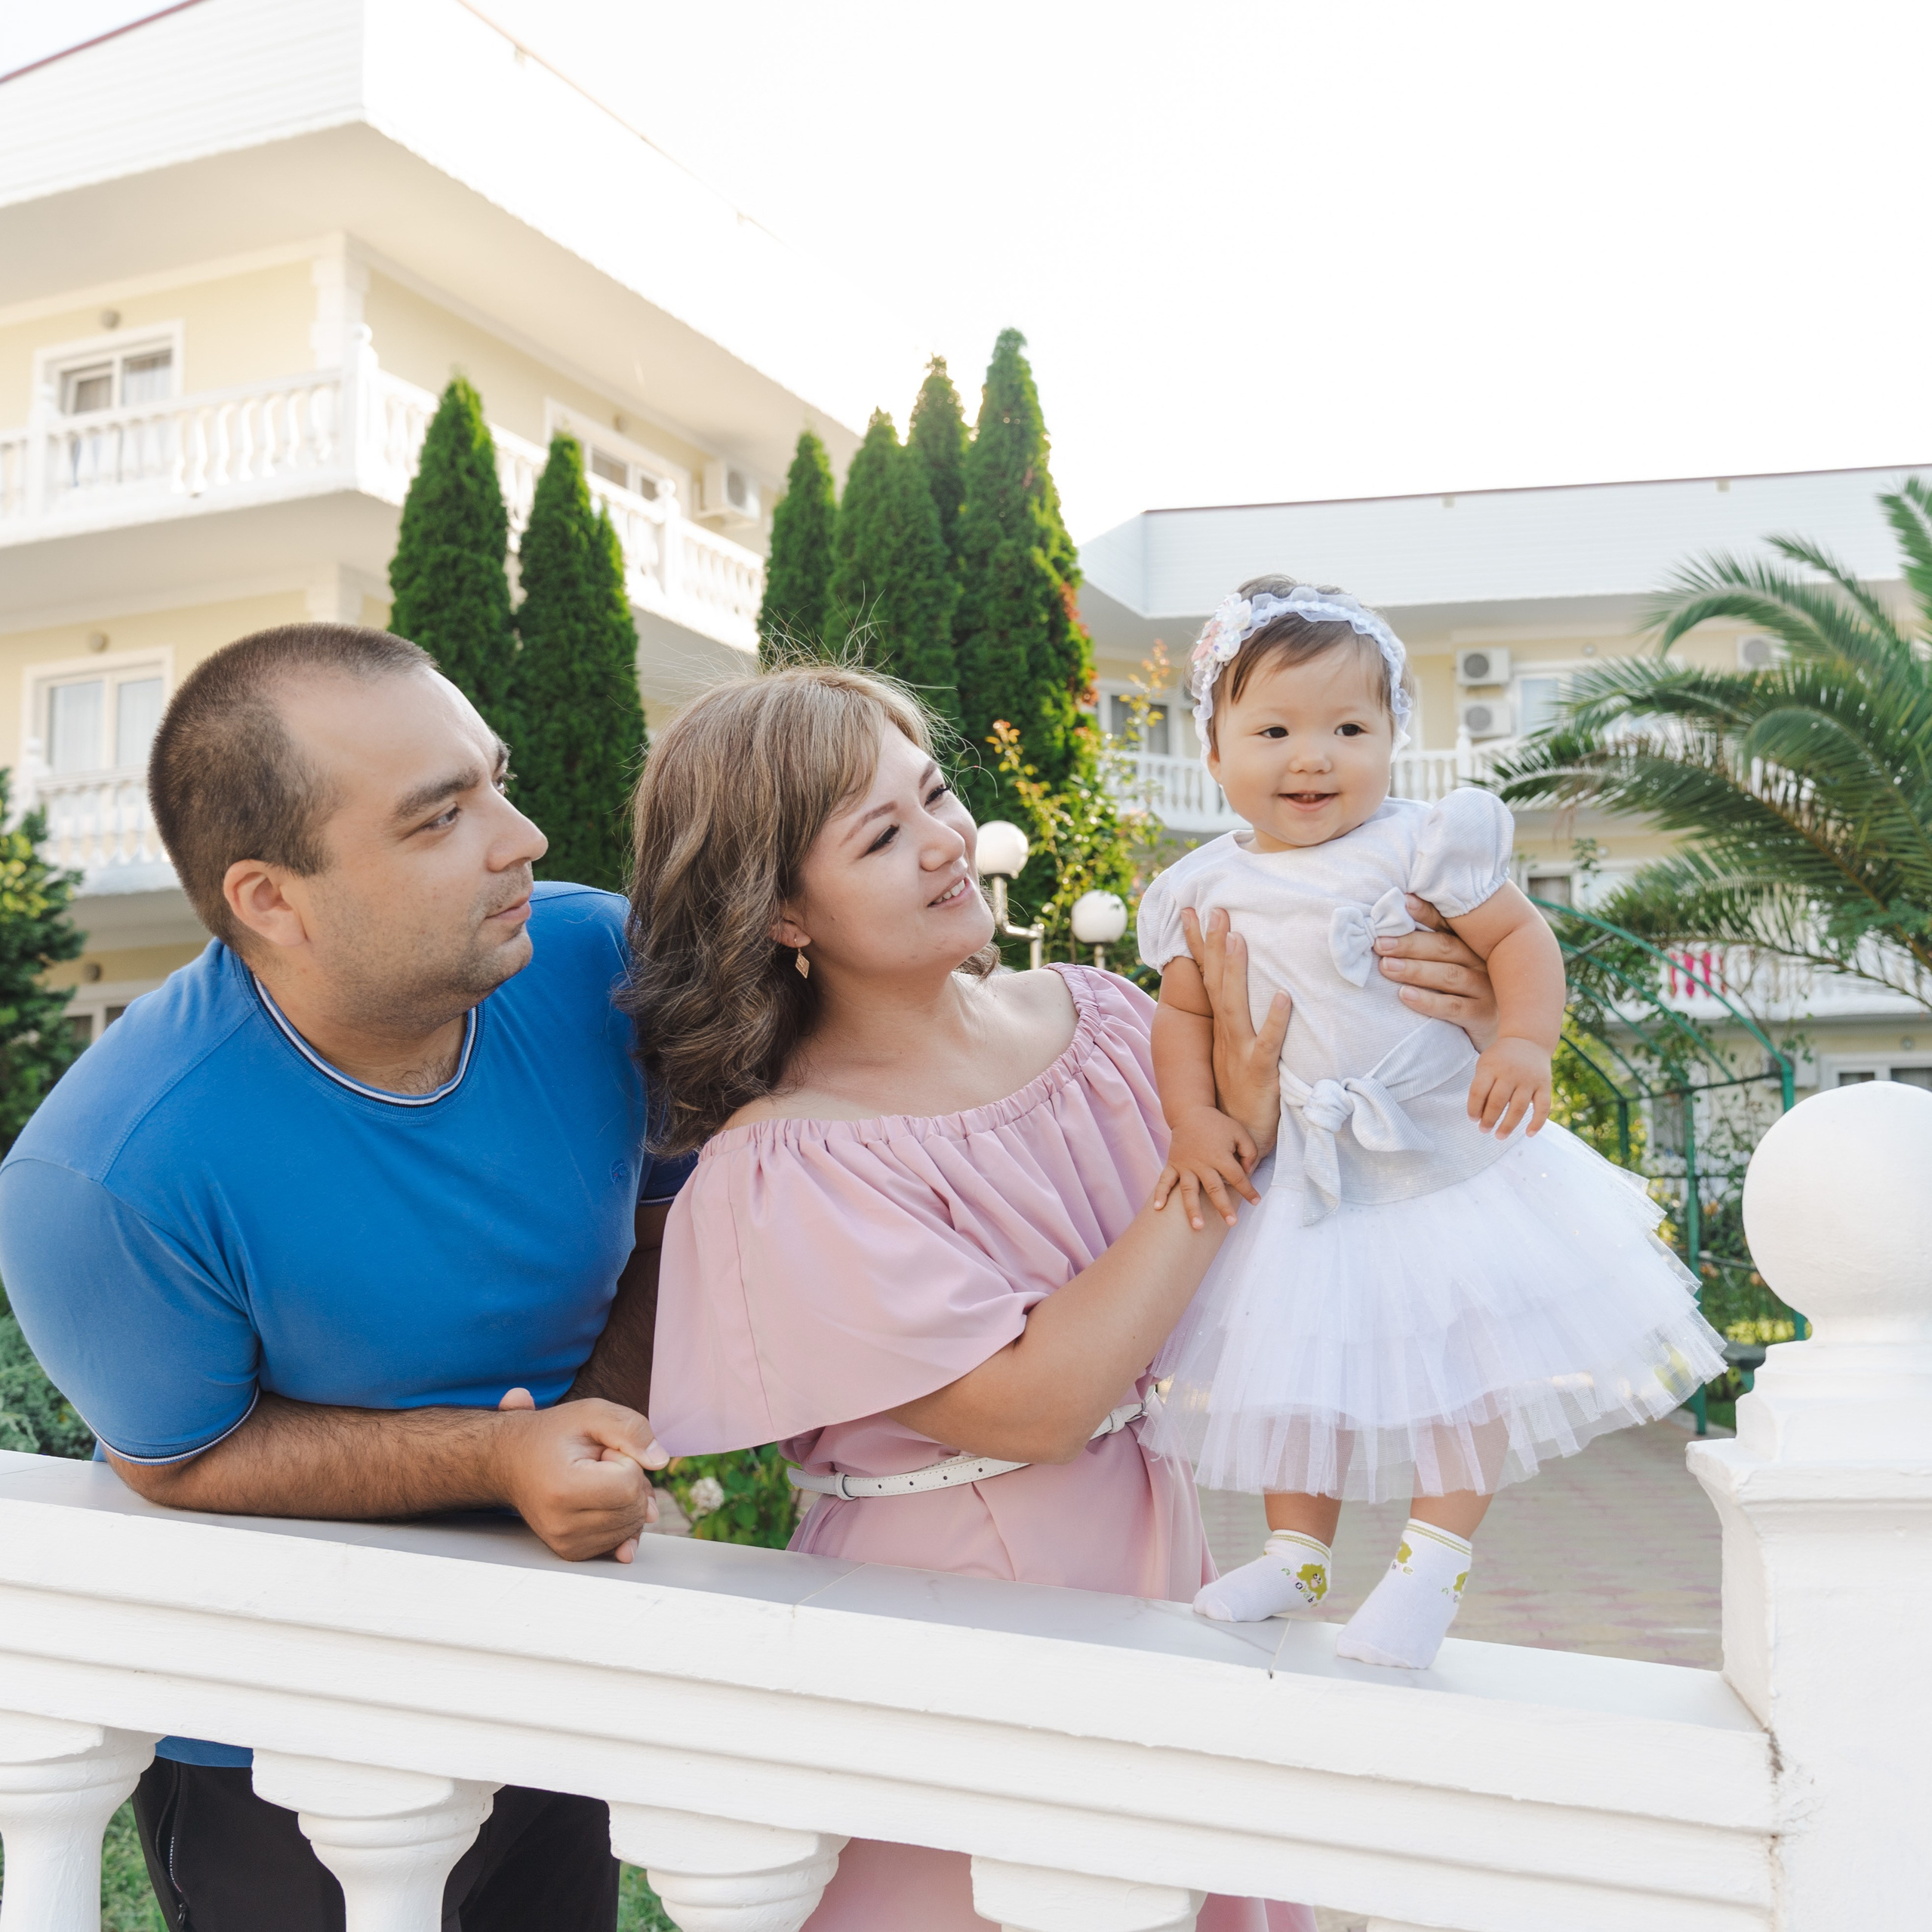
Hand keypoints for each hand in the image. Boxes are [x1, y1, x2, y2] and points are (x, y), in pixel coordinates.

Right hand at [492, 1389, 665, 1562]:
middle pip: (634, 1509)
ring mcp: (566, 1543)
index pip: (629, 1485)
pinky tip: (603, 1501)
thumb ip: (631, 1429)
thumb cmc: (552, 1435)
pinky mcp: (572, 1553)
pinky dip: (621, 1519)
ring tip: (594, 1480)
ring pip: (632, 1527)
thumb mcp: (591, 1414)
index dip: (626, 1460)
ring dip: (626, 1500)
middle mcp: (562, 1525)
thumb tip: (660, 1461)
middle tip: (597, 1465)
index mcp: (564, 1489)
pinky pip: (621, 1540)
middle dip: (630, 1480)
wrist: (510, 1461)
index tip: (601, 1452)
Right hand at [1153, 1104, 1259, 1229]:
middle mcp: (1202, 1163)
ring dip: (1193, 1209)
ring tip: (1197, 1226)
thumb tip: (1247, 1172)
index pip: (1237, 1177)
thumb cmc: (1217, 1124)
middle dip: (1223, 1206)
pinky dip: (1160, 1194)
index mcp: (1220, 1155)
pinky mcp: (1173, 1164)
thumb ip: (1249, 1152)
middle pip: (1215, 1188)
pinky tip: (1158, 1208)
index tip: (1256, 1201)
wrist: (1190, 1112)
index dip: (1248, 1190)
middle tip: (1232, 1222)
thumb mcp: (1240, 1132)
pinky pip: (1165, 1181)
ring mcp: (1185, 1165)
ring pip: (1189, 1190)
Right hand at [1180, 906, 1291, 1154]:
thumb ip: (1236, 1028)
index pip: (1206, 979)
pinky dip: (1275, 1020)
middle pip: (1216, 983)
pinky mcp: (1259, 1073)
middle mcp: (1224, 1036)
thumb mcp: (1233, 1059)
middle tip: (1215, 909)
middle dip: (1213, 945)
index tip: (1191, 911)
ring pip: (1235, 1006)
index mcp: (1220, 1030)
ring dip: (1235, 971)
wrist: (1232, 1145)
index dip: (1198, 945)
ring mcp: (1239, 1053)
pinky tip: (1283, 996)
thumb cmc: (1237, 1101)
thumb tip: (1239, 997)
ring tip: (1238, 938)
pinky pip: (1268, 1043)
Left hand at [1377, 896, 1500, 1047]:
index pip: (1448, 925)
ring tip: (1387, 967)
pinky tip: (1405, 995)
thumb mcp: (1453, 968)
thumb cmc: (1465, 995)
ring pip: (1449, 975)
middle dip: (1410, 944)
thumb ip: (1431, 950)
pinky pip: (1454, 1007)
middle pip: (1445, 947)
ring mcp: (1486, 989)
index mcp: (1473, 945)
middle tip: (1380, 943)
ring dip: (1415, 970)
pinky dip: (1428, 1001)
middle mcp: (1483, 962)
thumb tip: (1388, 933)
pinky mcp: (1483, 1016)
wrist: (1500, 1037)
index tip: (1402, 901)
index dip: (1426, 912)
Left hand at [1467, 1036, 1550, 1136]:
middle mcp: (1510, 1073)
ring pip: (1518, 1108)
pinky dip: (1537, 1122)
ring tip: (1499, 1136)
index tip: (1473, 1119)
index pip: (1478, 1092)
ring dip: (1508, 1125)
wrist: (1528, 1040)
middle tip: (1484, 1130)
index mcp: (1491, 1067)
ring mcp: (1529, 1079)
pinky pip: (1543, 1107)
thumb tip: (1478, 1116)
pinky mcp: (1544, 1085)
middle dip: (1489, 1120)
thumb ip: (1481, 1086)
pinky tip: (1528, 1134)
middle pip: (1497, 1102)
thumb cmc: (1501, 1059)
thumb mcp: (1485, 1064)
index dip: (1473, 1108)